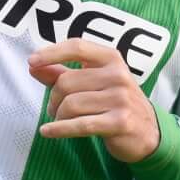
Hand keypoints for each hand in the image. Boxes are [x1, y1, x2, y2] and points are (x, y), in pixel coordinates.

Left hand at [30, 40, 160, 164]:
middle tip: (54, 108)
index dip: (52, 53)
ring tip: (60, 119)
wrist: (148, 131)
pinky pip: (80, 125)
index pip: (77, 47)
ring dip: (58, 115)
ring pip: (70, 104)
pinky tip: (47, 132)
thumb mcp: (93, 82)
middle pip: (67, 82)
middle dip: (53, 98)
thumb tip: (33, 66)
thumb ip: (62, 73)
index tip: (32, 62)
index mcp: (111, 58)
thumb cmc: (115, 102)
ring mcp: (120, 99)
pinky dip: (59, 129)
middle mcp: (118, 75)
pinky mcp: (120, 122)